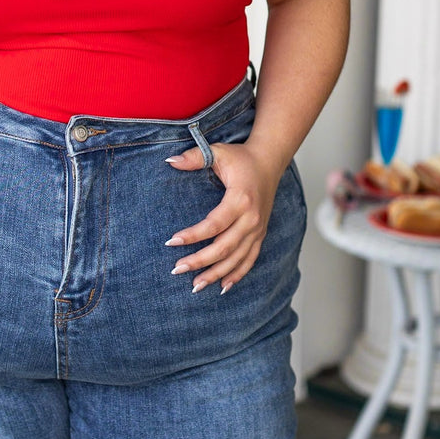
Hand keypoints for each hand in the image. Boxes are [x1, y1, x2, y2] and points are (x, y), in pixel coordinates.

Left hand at [164, 141, 283, 292]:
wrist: (269, 162)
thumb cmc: (241, 158)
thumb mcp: (217, 152)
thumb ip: (194, 157)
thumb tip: (170, 161)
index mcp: (240, 199)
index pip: (214, 224)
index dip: (193, 235)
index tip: (171, 241)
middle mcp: (252, 218)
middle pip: (224, 247)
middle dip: (200, 261)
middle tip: (177, 269)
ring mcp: (258, 229)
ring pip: (237, 259)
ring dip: (215, 273)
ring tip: (195, 285)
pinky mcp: (260, 234)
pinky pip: (250, 259)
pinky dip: (237, 274)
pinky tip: (223, 286)